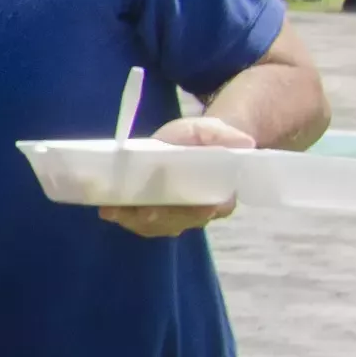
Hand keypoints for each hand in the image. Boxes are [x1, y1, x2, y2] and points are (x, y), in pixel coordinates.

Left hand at [96, 109, 254, 240]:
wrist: (192, 144)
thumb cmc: (203, 139)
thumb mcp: (213, 130)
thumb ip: (224, 136)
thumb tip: (246, 143)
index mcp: (221, 196)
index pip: (208, 209)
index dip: (194, 211)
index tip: (178, 207)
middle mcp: (199, 213)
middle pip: (177, 221)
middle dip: (156, 217)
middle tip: (138, 210)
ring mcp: (176, 218)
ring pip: (156, 225)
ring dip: (134, 219)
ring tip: (114, 210)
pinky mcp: (156, 215)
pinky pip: (141, 223)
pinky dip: (125, 217)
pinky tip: (109, 210)